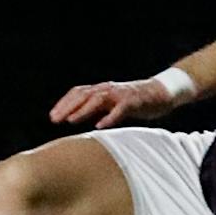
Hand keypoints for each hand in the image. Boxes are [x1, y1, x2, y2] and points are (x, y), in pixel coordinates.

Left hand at [50, 76, 183, 129]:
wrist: (163, 92)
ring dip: (83, 110)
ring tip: (71, 121)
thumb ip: (97, 109)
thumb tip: (77, 119)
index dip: (64, 103)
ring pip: (98, 99)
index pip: (78, 92)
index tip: (52, 116)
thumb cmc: (136, 101)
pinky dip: (110, 117)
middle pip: (84, 95)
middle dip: (67, 107)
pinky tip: (100, 126)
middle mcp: (109, 89)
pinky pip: (121, 109)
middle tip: (54, 119)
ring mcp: (121, 94)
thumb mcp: (112, 104)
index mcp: (103, 89)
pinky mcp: (135, 101)